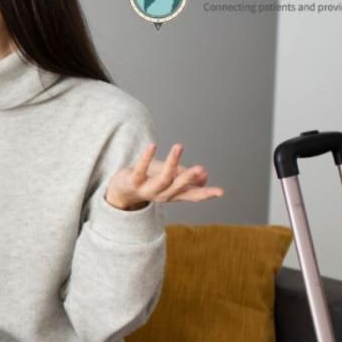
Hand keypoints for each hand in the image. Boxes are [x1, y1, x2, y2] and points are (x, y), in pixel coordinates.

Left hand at [104, 143, 224, 210]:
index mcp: (173, 194)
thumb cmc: (149, 181)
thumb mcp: (169, 179)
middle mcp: (162, 195)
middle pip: (177, 188)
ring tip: (179, 146)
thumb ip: (185, 177)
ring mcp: (147, 190)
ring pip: (162, 179)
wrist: (120, 191)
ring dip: (172, 163)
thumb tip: (204, 174)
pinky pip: (141, 170)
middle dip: (189, 178)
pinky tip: (153, 145)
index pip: (192, 195)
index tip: (221, 192)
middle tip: (201, 168)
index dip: (206, 194)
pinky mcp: (133, 181)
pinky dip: (146, 157)